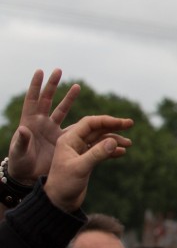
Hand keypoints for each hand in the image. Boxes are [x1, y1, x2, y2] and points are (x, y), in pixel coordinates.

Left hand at [6, 69, 79, 183]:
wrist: (30, 177)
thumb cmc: (20, 164)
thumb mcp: (19, 153)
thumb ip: (21, 141)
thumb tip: (23, 129)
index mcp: (29, 122)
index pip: (32, 100)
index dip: (35, 86)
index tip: (40, 71)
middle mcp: (41, 123)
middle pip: (47, 100)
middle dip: (52, 85)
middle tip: (58, 70)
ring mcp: (52, 130)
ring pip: (62, 110)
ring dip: (68, 99)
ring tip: (76, 86)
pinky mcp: (63, 140)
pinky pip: (73, 127)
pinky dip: (79, 120)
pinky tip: (86, 112)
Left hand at [43, 114, 133, 212]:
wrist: (59, 201)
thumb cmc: (64, 184)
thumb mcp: (80, 168)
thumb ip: (96, 154)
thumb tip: (113, 142)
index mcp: (69, 139)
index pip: (90, 123)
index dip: (107, 121)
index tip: (123, 123)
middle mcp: (74, 142)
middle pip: (97, 129)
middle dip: (113, 126)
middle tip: (130, 124)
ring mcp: (81, 151)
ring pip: (100, 139)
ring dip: (115, 139)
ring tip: (129, 144)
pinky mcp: (86, 160)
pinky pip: (101, 150)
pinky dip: (112, 150)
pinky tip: (123, 152)